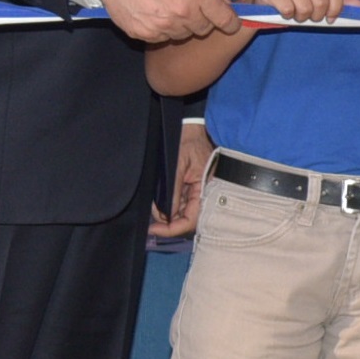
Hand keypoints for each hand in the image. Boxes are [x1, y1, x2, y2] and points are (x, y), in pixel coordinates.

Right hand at [87, 0, 239, 44]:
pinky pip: (161, 38)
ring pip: (182, 35)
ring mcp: (162, 25)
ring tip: (164, 5)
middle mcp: (182, 11)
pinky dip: (160, 29)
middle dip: (200, 20)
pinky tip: (150, 11)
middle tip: (187, 6)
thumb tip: (225, 5)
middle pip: (203, 29)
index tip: (231, 25)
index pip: (224, 19)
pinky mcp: (145, 34)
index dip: (231, 23)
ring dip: (179, 25)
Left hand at [151, 119, 212, 238]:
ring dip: (167, 213)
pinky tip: (161, 200)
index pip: (192, 220)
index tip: (154, 230)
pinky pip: (181, 204)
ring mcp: (198, 192)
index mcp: (208, 189)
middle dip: (167, 222)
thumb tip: (167, 215)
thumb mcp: (177, 166)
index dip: (173, 229)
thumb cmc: (187, 143)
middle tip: (151, 220)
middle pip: (186, 220)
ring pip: (182, 213)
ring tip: (155, 204)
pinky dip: (169, 205)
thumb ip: (173, 192)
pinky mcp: (192, 189)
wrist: (190, 128)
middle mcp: (205, 194)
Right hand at [250, 0, 351, 24]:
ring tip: (296, 13)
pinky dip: (287, 16)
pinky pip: (288, 10)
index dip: (336, 9)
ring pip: (304, 8)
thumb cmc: (299, 0)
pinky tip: (284, 11)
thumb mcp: (321, 0)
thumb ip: (340, 2)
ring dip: (301, 17)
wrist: (270, 0)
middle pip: (321, 2)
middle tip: (310, 15)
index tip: (330, 18)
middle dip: (316, 15)